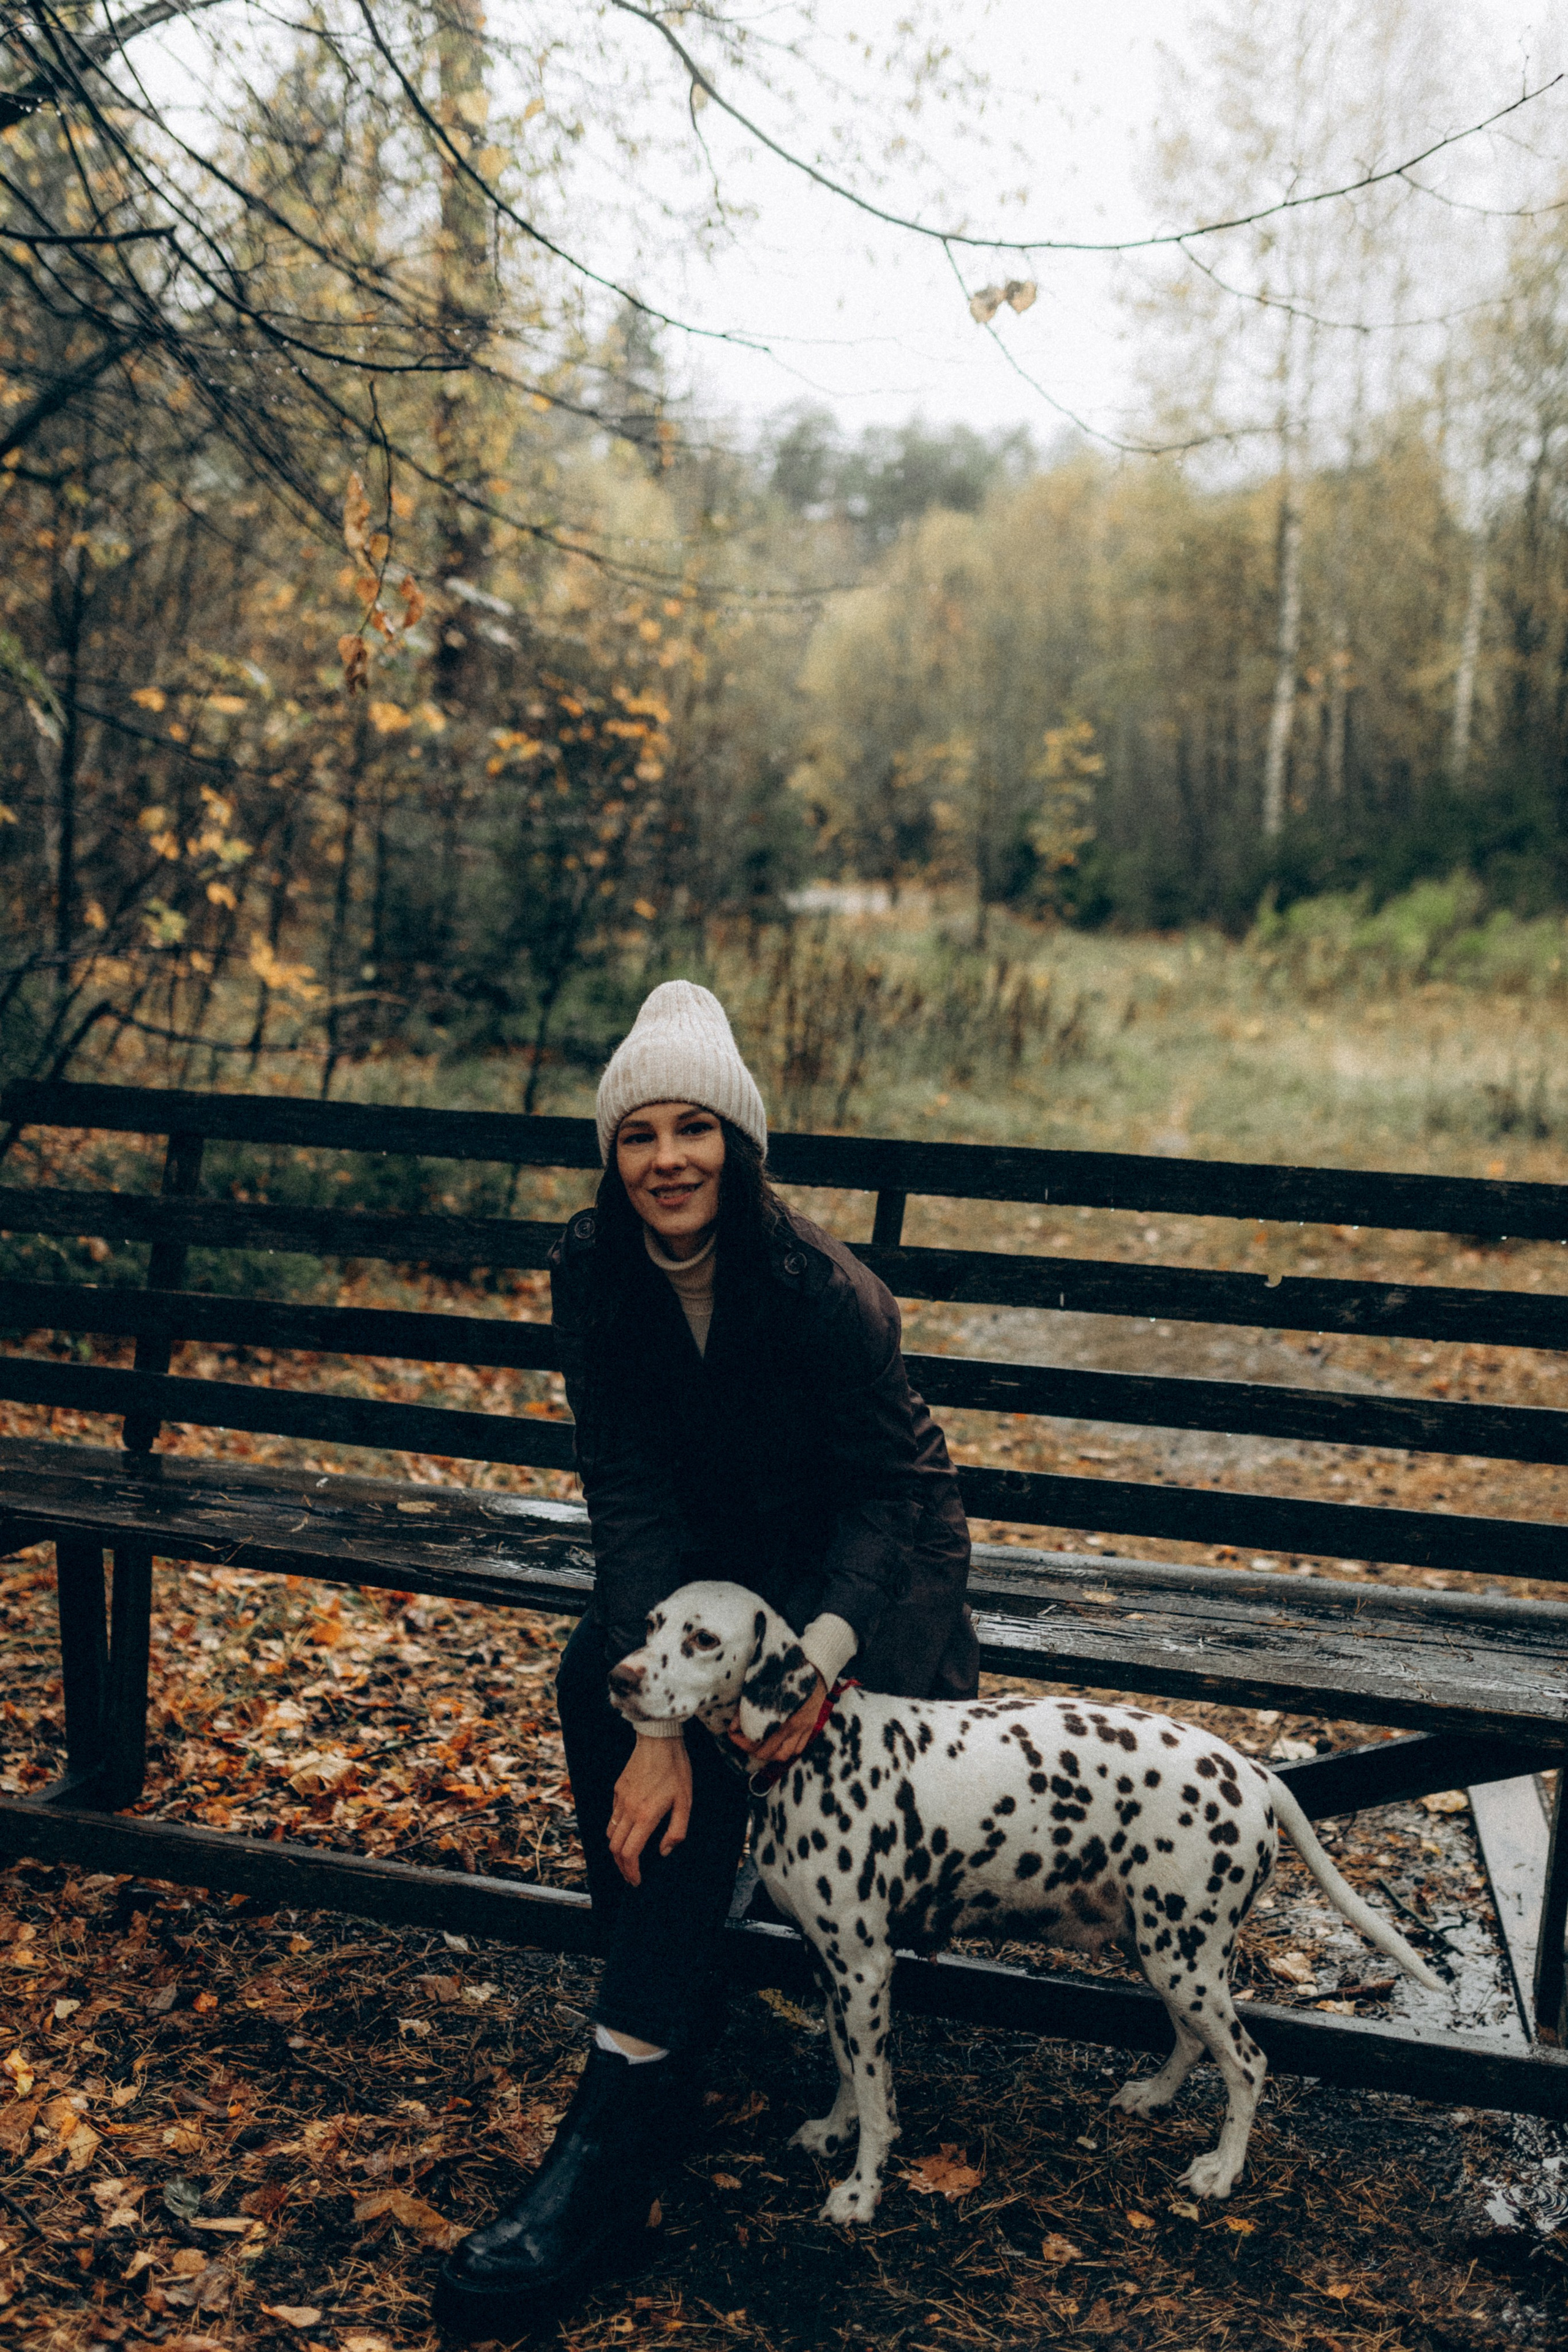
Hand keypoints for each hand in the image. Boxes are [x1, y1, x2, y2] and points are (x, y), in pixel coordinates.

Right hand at [607, 1737, 692, 1887]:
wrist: (659, 1739)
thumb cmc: (676, 1769)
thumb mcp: (686, 1801)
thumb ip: (677, 1831)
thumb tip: (665, 1851)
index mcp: (645, 1816)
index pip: (630, 1854)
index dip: (631, 1872)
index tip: (637, 1881)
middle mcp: (628, 1810)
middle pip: (615, 1849)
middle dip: (622, 1867)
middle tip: (631, 1876)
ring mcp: (620, 1799)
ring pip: (610, 1834)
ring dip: (616, 1851)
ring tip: (628, 1859)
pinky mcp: (617, 1790)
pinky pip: (612, 1817)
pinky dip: (616, 1831)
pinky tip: (628, 1832)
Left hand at [729, 1673, 826, 1768]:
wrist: (817, 1663)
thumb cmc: (787, 1670)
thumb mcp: (764, 1683)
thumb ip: (748, 1704)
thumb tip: (733, 1725)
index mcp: (782, 1715)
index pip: (757, 1741)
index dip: (741, 1741)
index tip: (731, 1733)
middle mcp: (794, 1725)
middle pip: (770, 1753)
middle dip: (753, 1749)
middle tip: (743, 1740)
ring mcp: (805, 1727)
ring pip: (786, 1754)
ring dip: (772, 1753)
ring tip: (761, 1744)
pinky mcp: (811, 1724)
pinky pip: (799, 1747)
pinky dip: (787, 1749)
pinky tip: (779, 1741)